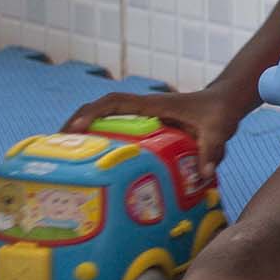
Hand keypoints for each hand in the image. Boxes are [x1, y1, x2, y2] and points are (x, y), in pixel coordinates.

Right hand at [61, 88, 254, 173]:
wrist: (225, 103)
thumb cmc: (220, 112)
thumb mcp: (219, 130)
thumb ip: (212, 151)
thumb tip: (204, 176)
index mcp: (154, 105)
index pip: (115, 102)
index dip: (92, 113)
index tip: (74, 129)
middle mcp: (143, 109)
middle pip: (100, 110)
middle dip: (76, 124)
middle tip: (54, 147)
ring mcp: (142, 117)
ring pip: (104, 119)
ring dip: (84, 132)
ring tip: (63, 157)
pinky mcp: (146, 128)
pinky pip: (116, 131)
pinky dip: (100, 141)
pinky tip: (93, 165)